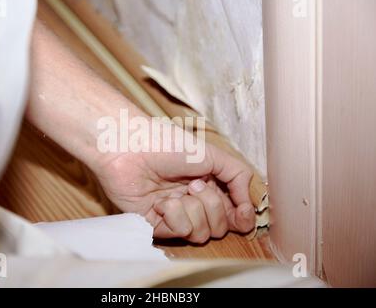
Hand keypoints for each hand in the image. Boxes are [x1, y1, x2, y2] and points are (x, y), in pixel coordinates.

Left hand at [27, 21, 254, 242]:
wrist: (130, 147)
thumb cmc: (168, 145)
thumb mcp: (213, 154)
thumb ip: (238, 177)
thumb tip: (249, 206)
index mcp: (209, 186)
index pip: (233, 214)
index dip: (241, 218)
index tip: (242, 214)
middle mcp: (194, 203)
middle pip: (220, 228)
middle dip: (213, 208)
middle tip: (194, 185)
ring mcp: (175, 215)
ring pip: (201, 234)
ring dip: (193, 211)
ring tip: (178, 191)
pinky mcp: (156, 224)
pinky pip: (179, 233)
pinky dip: (174, 216)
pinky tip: (162, 202)